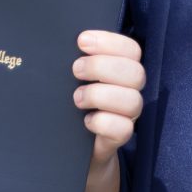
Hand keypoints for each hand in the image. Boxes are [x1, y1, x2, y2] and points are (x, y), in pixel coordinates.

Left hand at [74, 29, 143, 191]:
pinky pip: (124, 129)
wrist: (68, 150)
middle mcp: (128, 92)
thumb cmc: (67, 106)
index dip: (110, 42)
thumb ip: (74, 62)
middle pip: (136, 72)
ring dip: (101, 95)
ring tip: (76, 99)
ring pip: (133, 101)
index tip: (81, 41)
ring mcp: (125, 117)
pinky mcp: (117, 140)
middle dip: (103, 67)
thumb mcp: (71, 81)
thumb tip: (55, 41)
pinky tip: (85, 122)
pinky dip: (103, 122)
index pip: (131, 49)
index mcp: (120, 71)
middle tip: (75, 70)